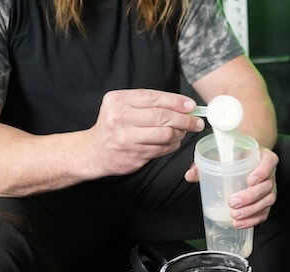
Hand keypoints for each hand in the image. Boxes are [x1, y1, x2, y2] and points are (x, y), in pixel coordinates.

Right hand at [87, 89, 204, 175]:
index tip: (192, 106)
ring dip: (179, 134)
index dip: (177, 102)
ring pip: (165, 135)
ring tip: (183, 132)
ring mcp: (126, 138)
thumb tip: (184, 105)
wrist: (93, 152)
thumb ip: (148, 103)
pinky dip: (172, 146)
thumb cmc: (113, 126)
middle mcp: (120, 118)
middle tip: (196, 123)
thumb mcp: (122, 106)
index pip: (154, 98)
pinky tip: (172, 142)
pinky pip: (161, 150)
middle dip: (185, 120)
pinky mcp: (133, 155)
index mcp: (118, 101)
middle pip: (162, 117)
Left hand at [185, 148, 277, 228]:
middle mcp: (269, 173)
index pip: (269, 162)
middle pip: (266, 186)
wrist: (244, 162)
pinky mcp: (266, 202)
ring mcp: (269, 189)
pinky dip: (252, 220)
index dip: (262, 172)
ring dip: (250, 211)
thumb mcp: (222, 156)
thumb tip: (190, 175)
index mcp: (262, 157)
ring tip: (234, 215)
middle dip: (250, 196)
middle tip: (233, 202)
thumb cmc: (235, 159)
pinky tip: (240, 223)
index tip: (250, 180)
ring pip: (266, 201)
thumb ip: (205, 164)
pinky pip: (264, 213)